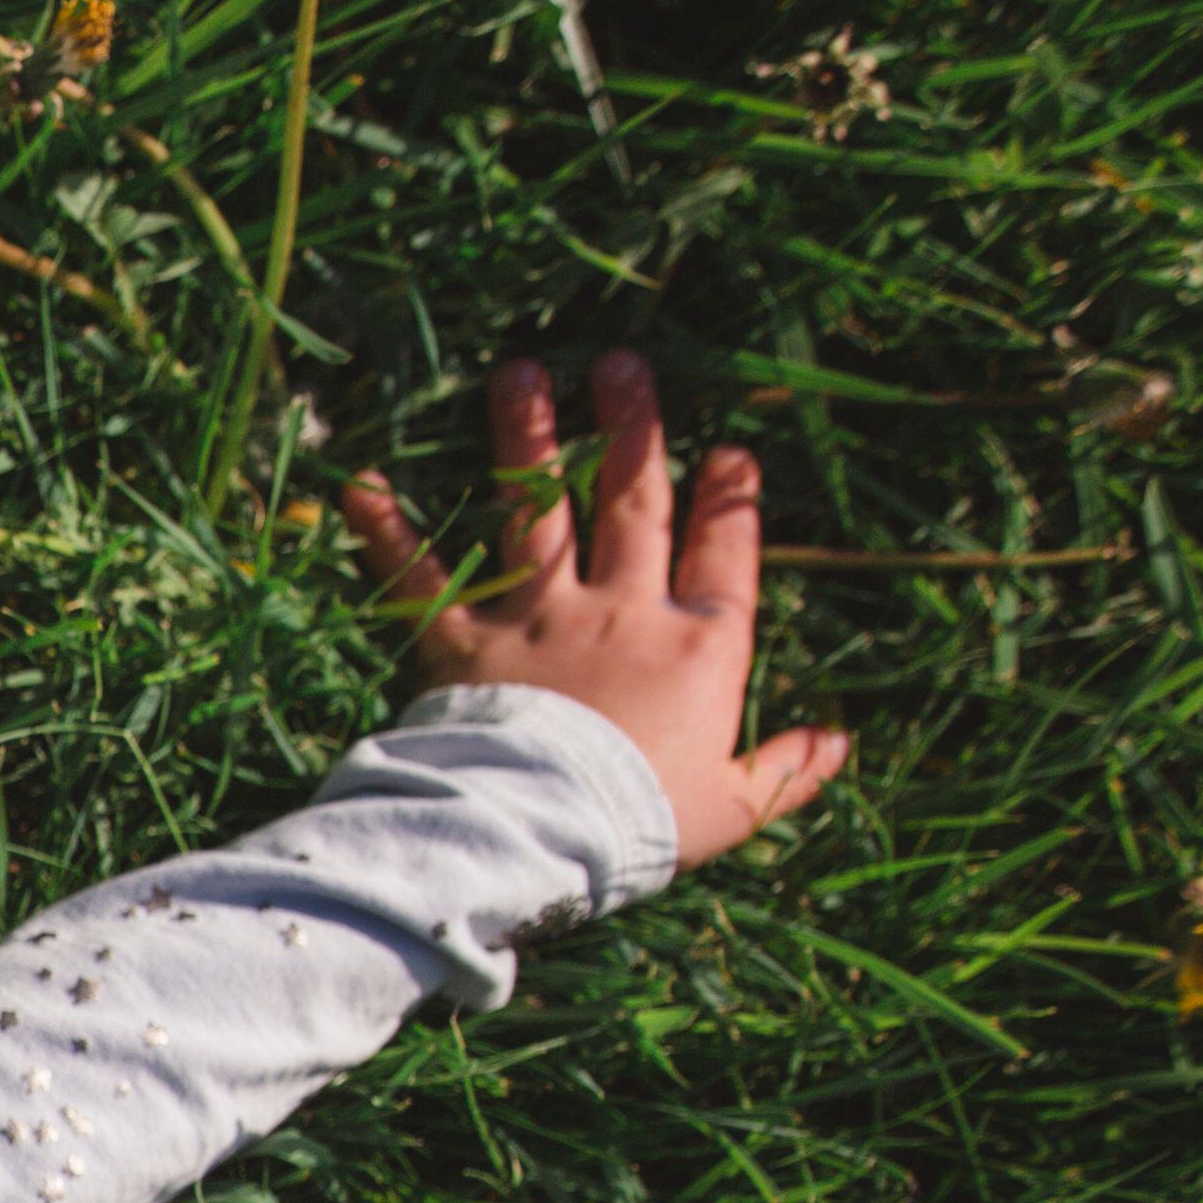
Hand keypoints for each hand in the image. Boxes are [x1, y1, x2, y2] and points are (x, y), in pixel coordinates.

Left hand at [335, 351, 854, 871]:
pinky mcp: (462, 645)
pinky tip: (361, 485)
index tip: (731, 452)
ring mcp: (539, 621)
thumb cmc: (639, 827)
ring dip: (527, 439)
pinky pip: (420, 581)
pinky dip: (387, 534)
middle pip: (636, 503)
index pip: (727, 554)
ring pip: (539, 512)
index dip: (732, 501)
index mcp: (699, 649)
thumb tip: (840, 742)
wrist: (539, 837)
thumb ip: (787, 768)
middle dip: (634, 429)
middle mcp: (622, 614)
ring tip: (520, 375)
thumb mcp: (732, 807)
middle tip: (623, 365)